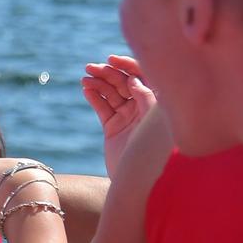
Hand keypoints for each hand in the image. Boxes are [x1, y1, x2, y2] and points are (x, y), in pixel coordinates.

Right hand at [82, 55, 155, 175]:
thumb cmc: (156, 152)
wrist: (142, 182)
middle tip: (90, 68)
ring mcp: (128, 117)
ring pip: (111, 93)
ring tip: (85, 78)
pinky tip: (86, 89)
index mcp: (157, 103)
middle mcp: (143, 107)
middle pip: (124, 82)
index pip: (143, 75)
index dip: (127, 65)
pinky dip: (94, 97)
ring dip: (98, 83)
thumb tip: (133, 79)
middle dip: (108, 73)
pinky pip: (102, 108)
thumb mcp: (154, 122)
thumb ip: (146, 98)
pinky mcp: (113, 127)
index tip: (112, 60)